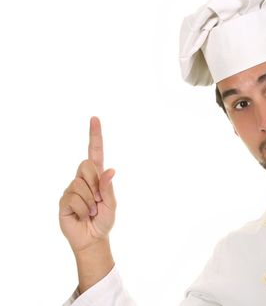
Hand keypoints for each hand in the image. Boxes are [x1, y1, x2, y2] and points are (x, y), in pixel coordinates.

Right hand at [59, 116, 116, 253]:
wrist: (92, 238)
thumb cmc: (104, 220)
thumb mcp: (111, 204)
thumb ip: (108, 188)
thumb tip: (110, 170)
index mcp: (96, 176)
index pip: (95, 152)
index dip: (95, 135)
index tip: (95, 118)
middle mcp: (82, 179)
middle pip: (86, 165)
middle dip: (95, 184)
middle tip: (98, 201)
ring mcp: (71, 188)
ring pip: (80, 184)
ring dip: (90, 202)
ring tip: (90, 211)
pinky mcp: (63, 200)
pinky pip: (73, 198)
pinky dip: (82, 209)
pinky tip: (81, 215)